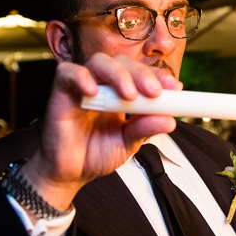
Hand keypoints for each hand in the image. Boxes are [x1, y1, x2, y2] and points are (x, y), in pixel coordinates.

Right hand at [21, 53, 181, 208]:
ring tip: (130, 95)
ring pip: (99, 61)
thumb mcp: (127, 144)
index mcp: (121, 93)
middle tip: (155, 92)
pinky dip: (81, 77)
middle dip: (142, 74)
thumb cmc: (94, 154)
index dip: (158, 76)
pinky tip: (93, 92)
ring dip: (118, 74)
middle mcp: (102, 85)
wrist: (68, 174)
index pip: (141, 73)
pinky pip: (67, 72)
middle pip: (123, 62)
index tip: (175, 88)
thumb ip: (145, 129)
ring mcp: (81, 85)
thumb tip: (170, 120)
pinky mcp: (60, 91)